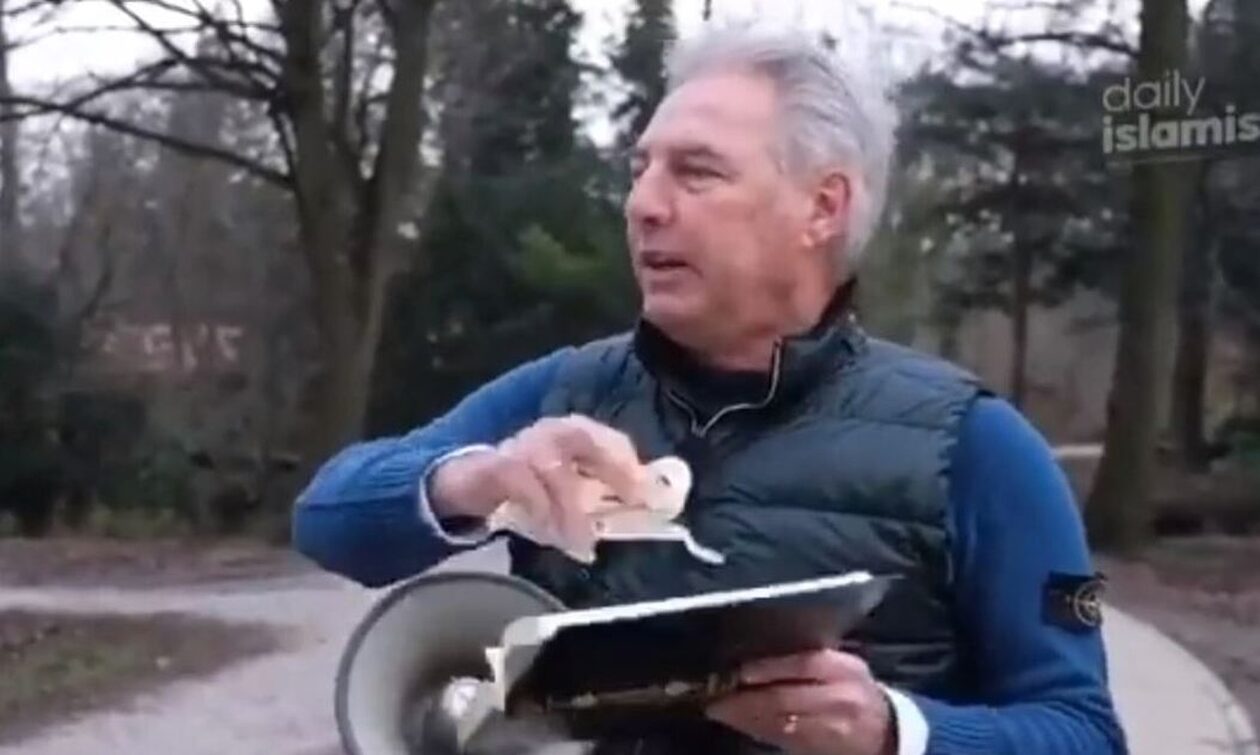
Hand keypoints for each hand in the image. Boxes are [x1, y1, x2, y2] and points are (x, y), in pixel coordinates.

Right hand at [429, 414, 646, 557]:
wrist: (460, 487)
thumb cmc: (525, 490)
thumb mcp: (566, 494)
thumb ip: (600, 497)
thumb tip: (647, 509)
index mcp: (567, 437)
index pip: (604, 437)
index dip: (627, 460)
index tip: (651, 494)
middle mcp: (544, 434)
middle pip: (581, 434)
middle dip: (612, 464)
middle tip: (634, 498)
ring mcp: (516, 447)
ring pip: (550, 464)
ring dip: (570, 506)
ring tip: (583, 544)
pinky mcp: (490, 466)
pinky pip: (517, 479)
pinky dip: (538, 506)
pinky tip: (549, 534)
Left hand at [705, 650, 895, 754]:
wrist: (887, 730)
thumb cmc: (856, 689)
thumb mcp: (842, 665)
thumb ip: (809, 658)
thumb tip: (759, 655)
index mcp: (842, 668)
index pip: (801, 665)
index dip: (767, 669)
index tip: (740, 671)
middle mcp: (837, 697)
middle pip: (784, 698)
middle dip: (746, 699)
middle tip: (717, 697)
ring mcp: (830, 727)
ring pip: (779, 722)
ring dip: (745, 718)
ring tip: (720, 710)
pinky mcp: (820, 748)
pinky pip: (782, 739)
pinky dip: (758, 731)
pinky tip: (740, 723)